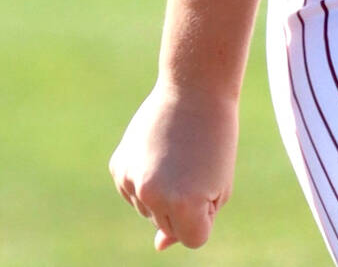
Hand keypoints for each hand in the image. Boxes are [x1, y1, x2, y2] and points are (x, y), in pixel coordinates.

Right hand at [109, 85, 239, 250]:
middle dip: (183, 207)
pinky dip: (146, 181)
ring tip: (178, 157)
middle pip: (167, 227)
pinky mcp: (118, 168)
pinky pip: (134, 193)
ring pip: (149, 211)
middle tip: (196, 167)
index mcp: (184, 203)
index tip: (210, 184)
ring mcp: (131, 181)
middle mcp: (152, 196)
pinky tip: (158, 153)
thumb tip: (160, 246)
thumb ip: (192, 223)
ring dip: (163, 194)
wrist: (195, 91)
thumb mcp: (219, 187)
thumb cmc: (217, 141)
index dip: (205, 214)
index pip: (193, 238)